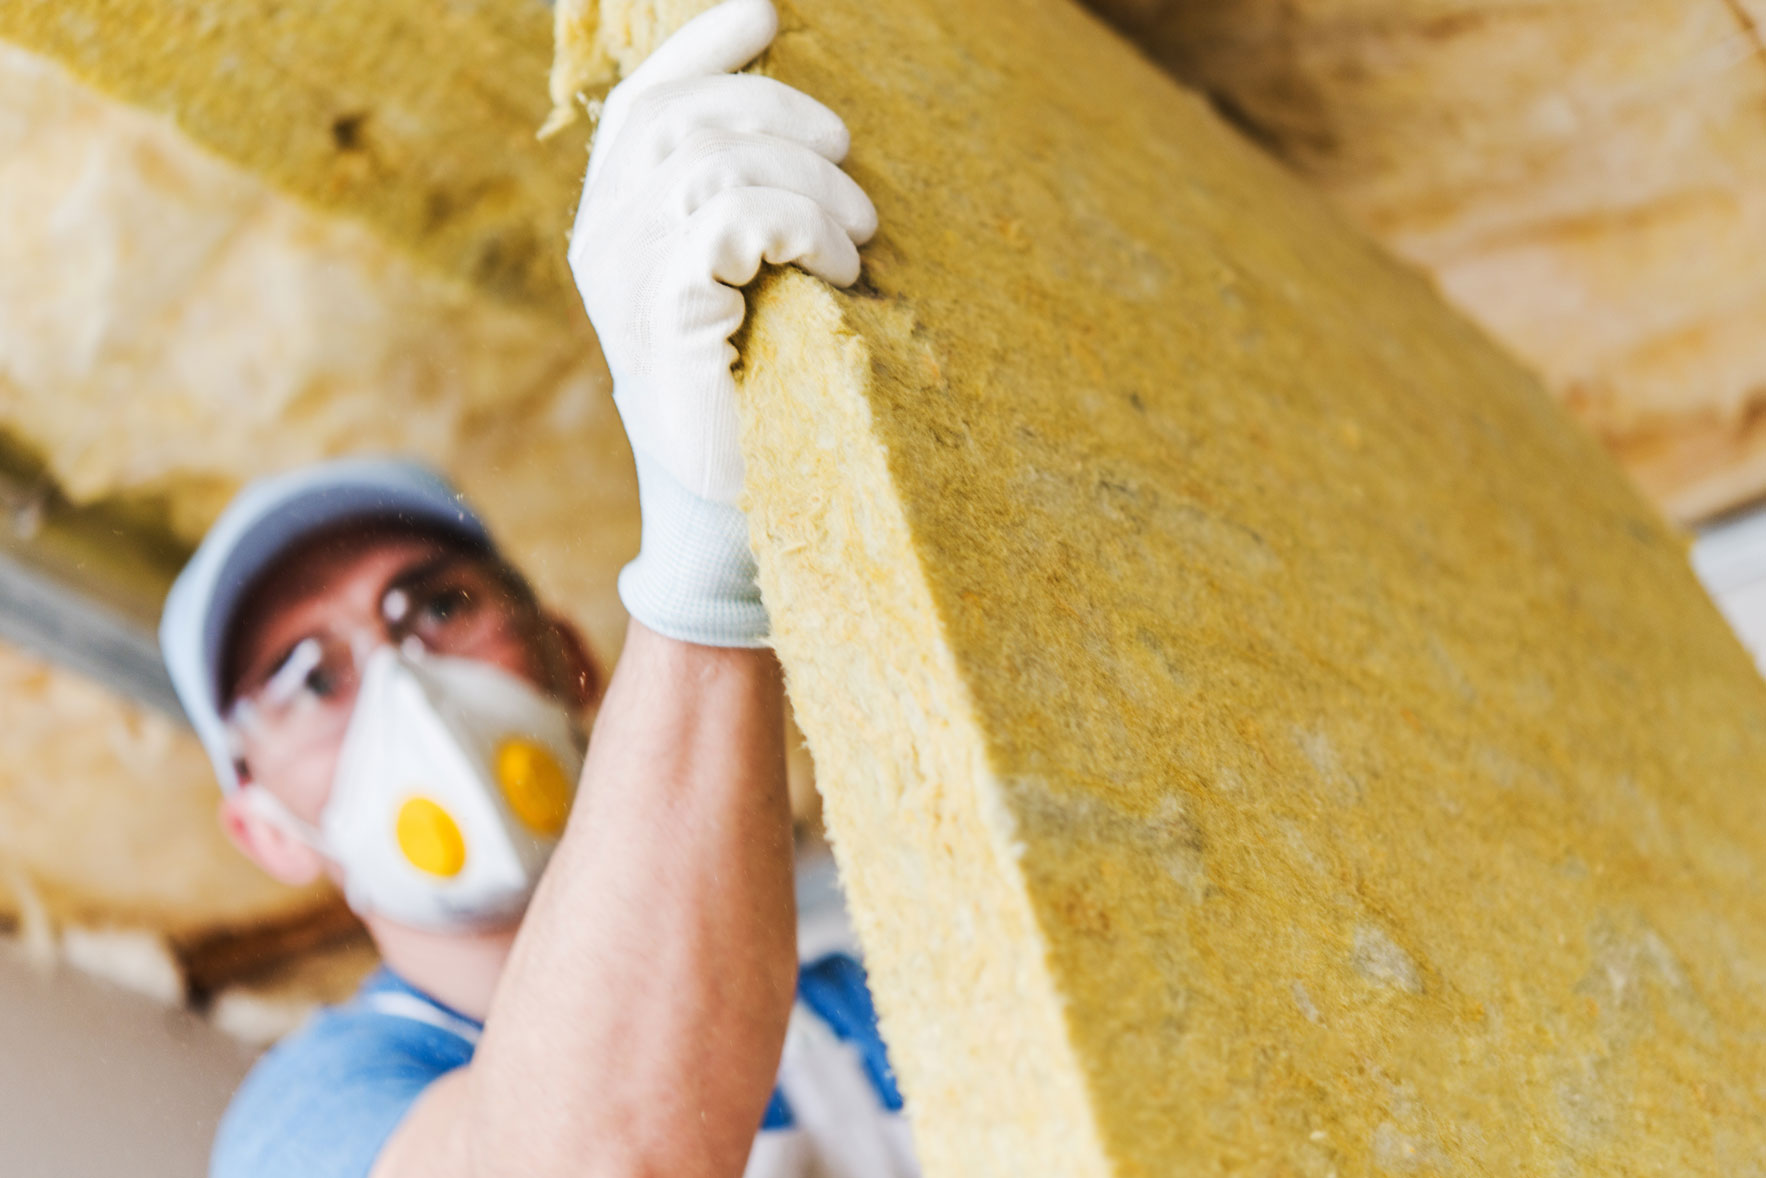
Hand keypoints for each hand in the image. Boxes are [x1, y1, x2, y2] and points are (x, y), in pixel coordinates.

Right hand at [567, 0, 876, 646]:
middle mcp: (605, 237)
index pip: (645, 102)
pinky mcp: (666, 313)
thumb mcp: (738, 282)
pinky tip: (837, 268)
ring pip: (718, 162)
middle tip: (852, 167)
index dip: (702, 48)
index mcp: (616, 219)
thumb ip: (734, 204)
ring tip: (855, 241)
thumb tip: (796, 127)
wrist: (731, 500)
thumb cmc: (749, 386)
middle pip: (687, 118)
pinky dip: (802, 227)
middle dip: (785, 119)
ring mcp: (627, 275)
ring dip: (810, 185)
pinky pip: (735, 219)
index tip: (766, 12)